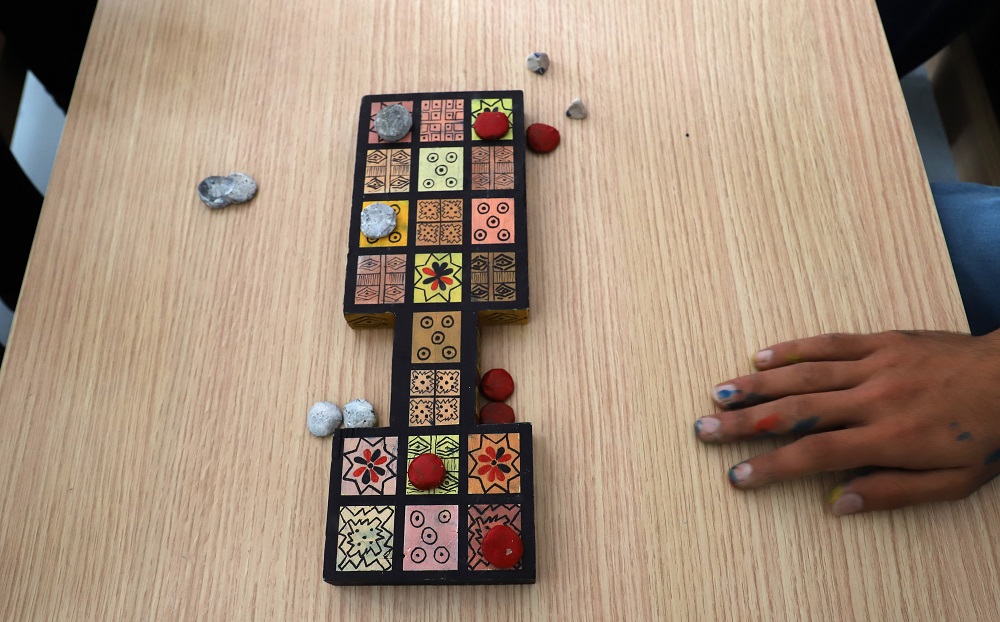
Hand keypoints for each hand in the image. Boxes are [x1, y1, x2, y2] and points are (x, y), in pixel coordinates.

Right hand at [695, 330, 999, 514]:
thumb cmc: (985, 435)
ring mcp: (875, 365)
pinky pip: (829, 343)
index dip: (771, 466)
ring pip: (805, 375)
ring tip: (718, 393)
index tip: (737, 475)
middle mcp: (874, 399)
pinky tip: (762, 356)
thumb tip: (839, 504)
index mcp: (889, 438)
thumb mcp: (951, 482)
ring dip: (756, 384)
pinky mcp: (881, 341)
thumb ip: (893, 492)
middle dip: (744, 423)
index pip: (816, 455)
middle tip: (704, 429)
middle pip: (796, 412)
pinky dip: (793, 350)